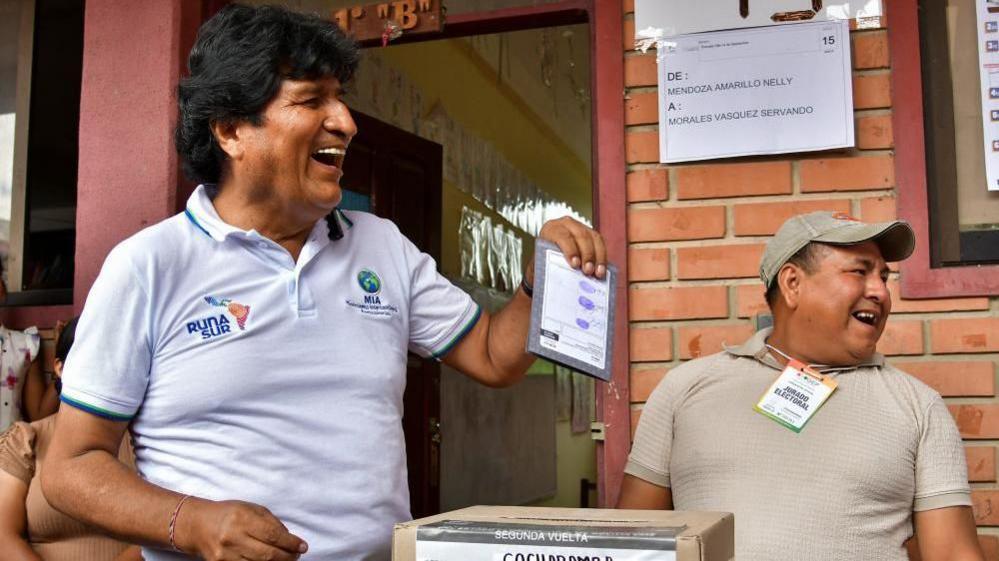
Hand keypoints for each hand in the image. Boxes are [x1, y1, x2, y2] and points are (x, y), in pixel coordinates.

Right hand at [177, 498, 306, 560]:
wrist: (198, 525)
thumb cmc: (228, 514)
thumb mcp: (251, 508)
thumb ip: (271, 521)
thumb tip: (289, 537)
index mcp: (242, 518)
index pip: (273, 534)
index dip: (291, 543)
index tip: (303, 546)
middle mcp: (232, 536)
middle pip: (267, 554)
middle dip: (287, 557)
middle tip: (296, 555)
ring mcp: (225, 554)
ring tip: (286, 560)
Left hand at [533, 217, 606, 281]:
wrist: (548, 257)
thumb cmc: (544, 260)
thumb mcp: (543, 262)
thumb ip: (550, 267)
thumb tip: (560, 278)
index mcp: (551, 229)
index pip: (562, 236)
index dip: (570, 250)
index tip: (575, 264)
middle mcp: (566, 224)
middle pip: (581, 236)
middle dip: (587, 254)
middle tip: (588, 271)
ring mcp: (580, 227)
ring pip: (594, 239)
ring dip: (598, 257)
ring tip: (598, 273)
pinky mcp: (590, 234)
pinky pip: (600, 243)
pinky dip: (602, 257)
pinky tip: (602, 269)